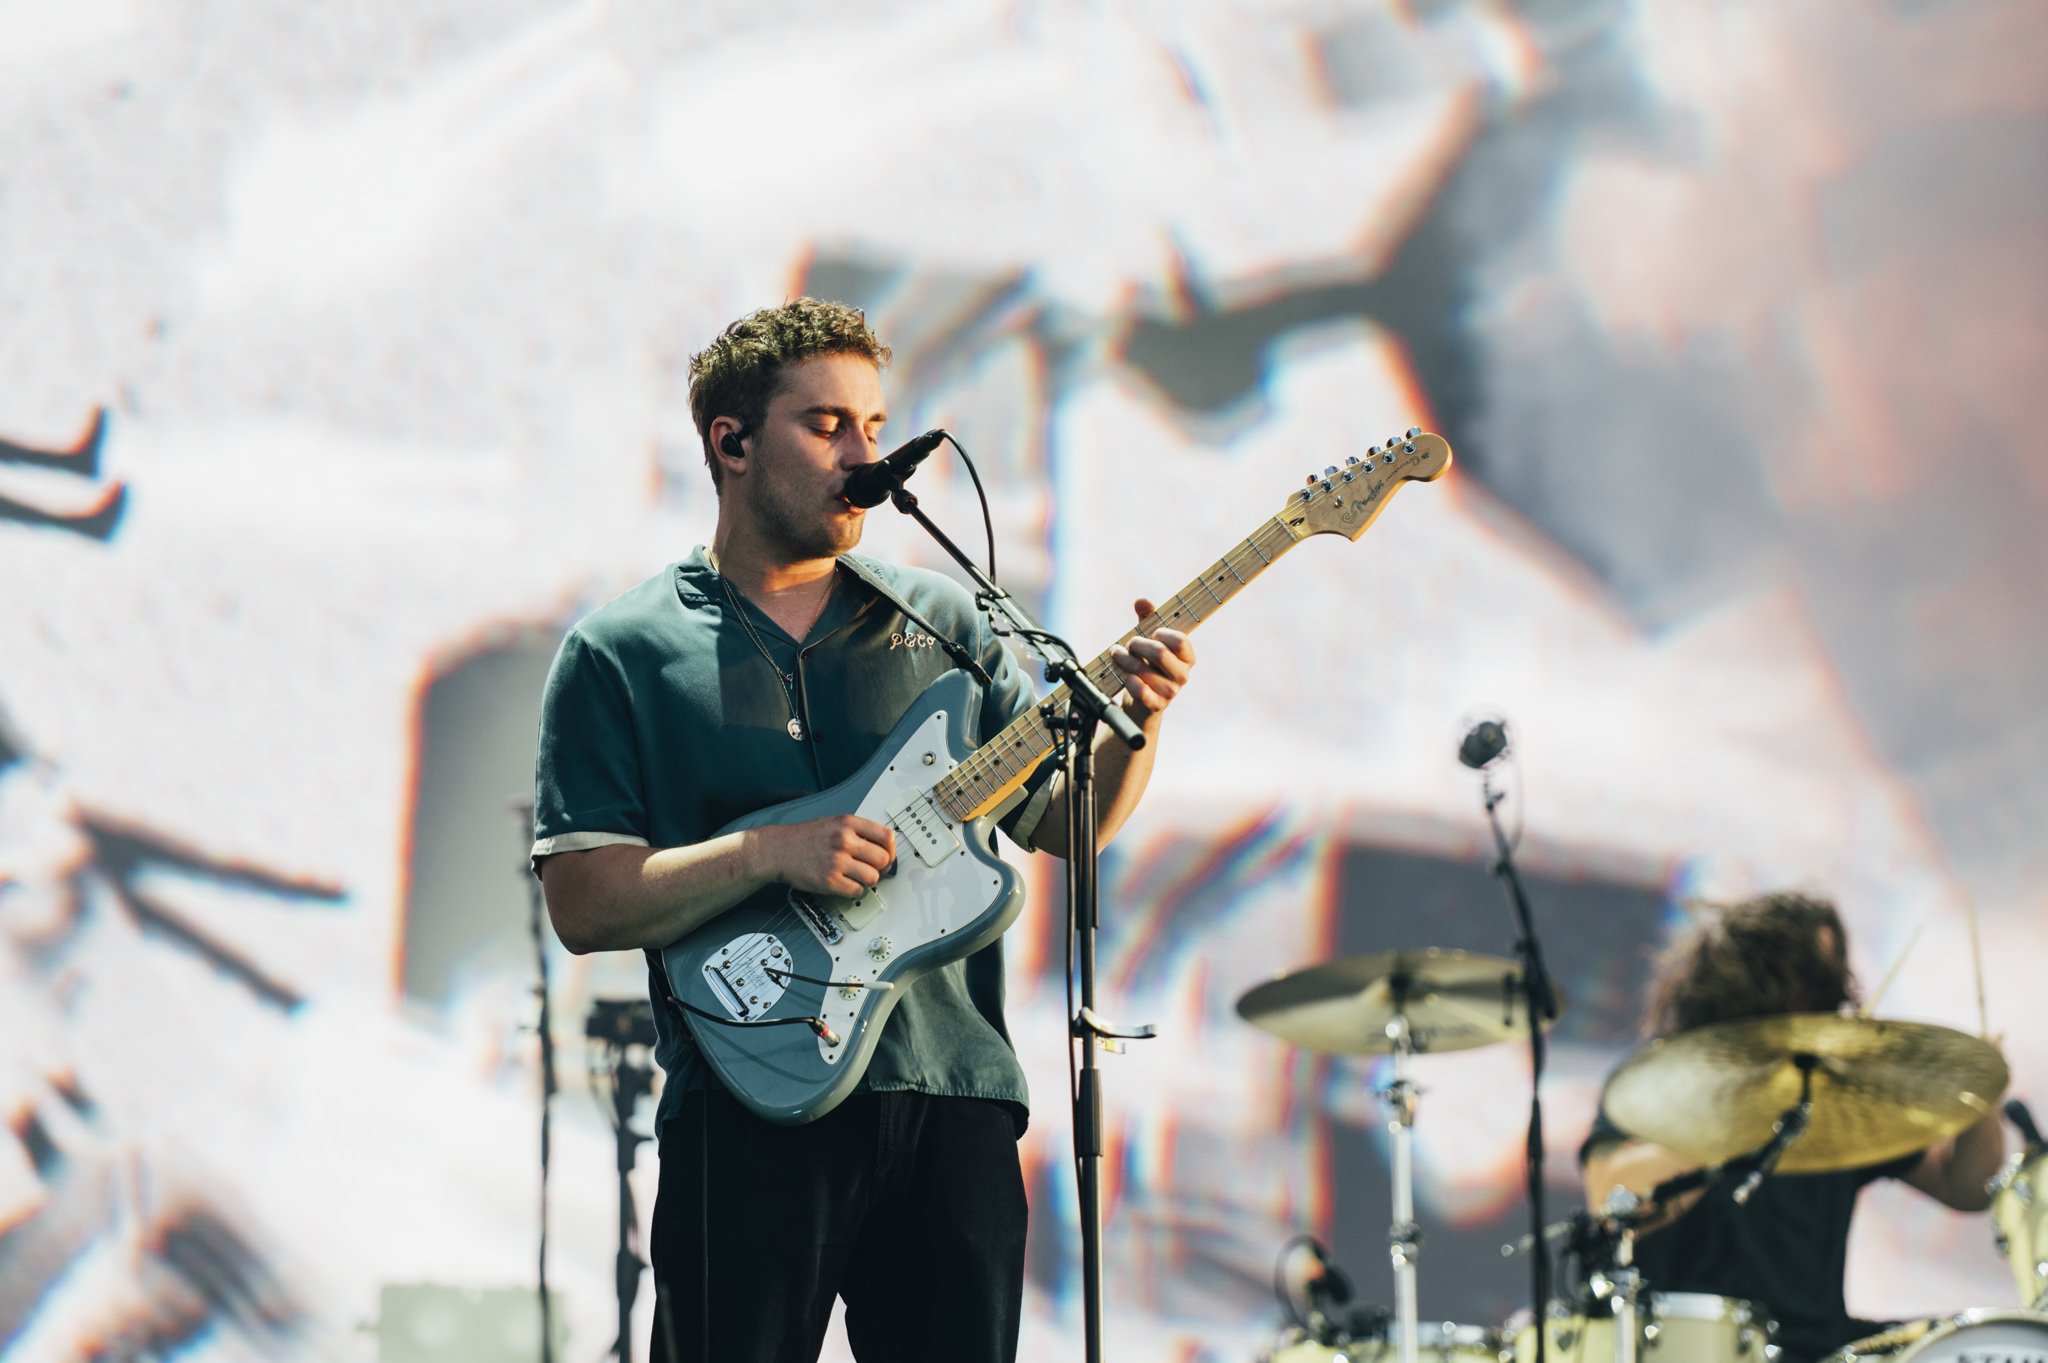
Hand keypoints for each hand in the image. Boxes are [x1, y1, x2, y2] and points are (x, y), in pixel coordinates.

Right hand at [753, 815, 895, 897]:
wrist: (778, 849)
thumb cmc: (805, 838)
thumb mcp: (834, 823)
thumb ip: (858, 832)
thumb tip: (884, 847)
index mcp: (848, 823)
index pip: (886, 836)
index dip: (891, 850)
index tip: (887, 856)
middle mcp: (844, 840)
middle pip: (883, 859)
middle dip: (879, 868)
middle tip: (871, 870)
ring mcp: (836, 861)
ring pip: (873, 878)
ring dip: (867, 881)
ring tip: (856, 877)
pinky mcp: (829, 881)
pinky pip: (856, 891)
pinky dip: (854, 891)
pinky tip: (845, 884)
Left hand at [1108, 597, 1195, 719]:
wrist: (1140, 699)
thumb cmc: (1147, 664)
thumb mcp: (1149, 638)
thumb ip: (1148, 618)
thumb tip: (1142, 601)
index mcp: (1187, 657)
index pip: (1180, 641)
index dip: (1161, 633)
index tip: (1151, 633)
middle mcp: (1182, 675)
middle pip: (1160, 653)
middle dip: (1137, 645)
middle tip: (1128, 644)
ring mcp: (1171, 692)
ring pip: (1145, 672)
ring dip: (1125, 661)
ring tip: (1117, 656)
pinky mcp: (1156, 705)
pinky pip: (1142, 692)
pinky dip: (1131, 682)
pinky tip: (1125, 676)